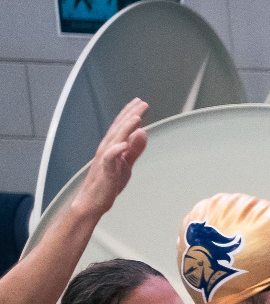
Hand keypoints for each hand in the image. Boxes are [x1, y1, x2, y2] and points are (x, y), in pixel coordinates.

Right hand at [73, 98, 147, 217]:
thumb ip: (135, 148)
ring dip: (124, 128)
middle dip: (129, 115)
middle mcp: (107, 149)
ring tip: (135, 118)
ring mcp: (105, 159)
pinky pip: (109, 159)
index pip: (122, 127)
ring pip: (114, 140)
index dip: (130, 114)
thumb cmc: (108, 182)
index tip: (140, 103)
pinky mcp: (105, 172)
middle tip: (141, 103)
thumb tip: (142, 133)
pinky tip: (123, 144)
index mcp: (112, 146)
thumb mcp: (127, 163)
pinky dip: (115, 150)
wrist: (93, 200)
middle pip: (119, 129)